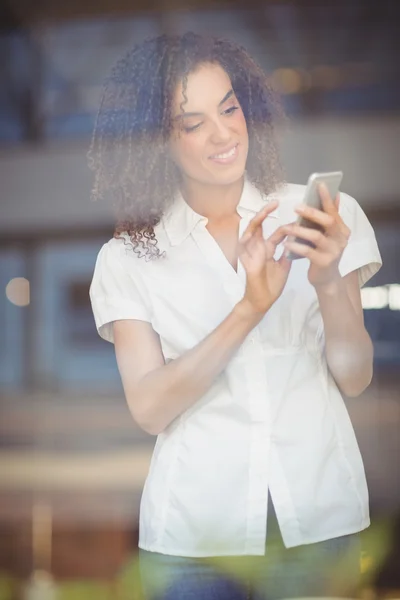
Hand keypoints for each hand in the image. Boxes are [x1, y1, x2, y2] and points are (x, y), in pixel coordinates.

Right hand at [238, 200, 291, 315]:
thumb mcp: (284, 266)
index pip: (275, 232)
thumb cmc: (271, 285)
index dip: (285, 224)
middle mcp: (257, 249)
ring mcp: (250, 255)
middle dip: (264, 214)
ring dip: (255, 223)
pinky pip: (243, 250)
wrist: (262, 302)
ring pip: (248, 234)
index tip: (297, 217)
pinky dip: (246, 241)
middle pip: (258, 227)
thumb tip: (298, 240)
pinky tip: (250, 234)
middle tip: (274, 203)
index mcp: (267, 249)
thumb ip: (288, 253)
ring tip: (263, 212)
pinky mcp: (246, 263)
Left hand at [283, 183, 349, 288]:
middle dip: (312, 212)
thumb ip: (331, 217)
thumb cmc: (325, 253)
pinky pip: (307, 251)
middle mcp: (341, 239)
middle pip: (328, 221)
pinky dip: (296, 246)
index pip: (334, 211)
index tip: (320, 184)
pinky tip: (286, 243)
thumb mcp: (330, 235)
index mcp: (342, 230)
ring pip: (316, 236)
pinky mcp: (323, 262)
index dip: (327, 198)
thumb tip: (336, 195)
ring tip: (287, 227)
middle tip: (296, 206)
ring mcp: (333, 251)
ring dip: (299, 230)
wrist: (327, 279)